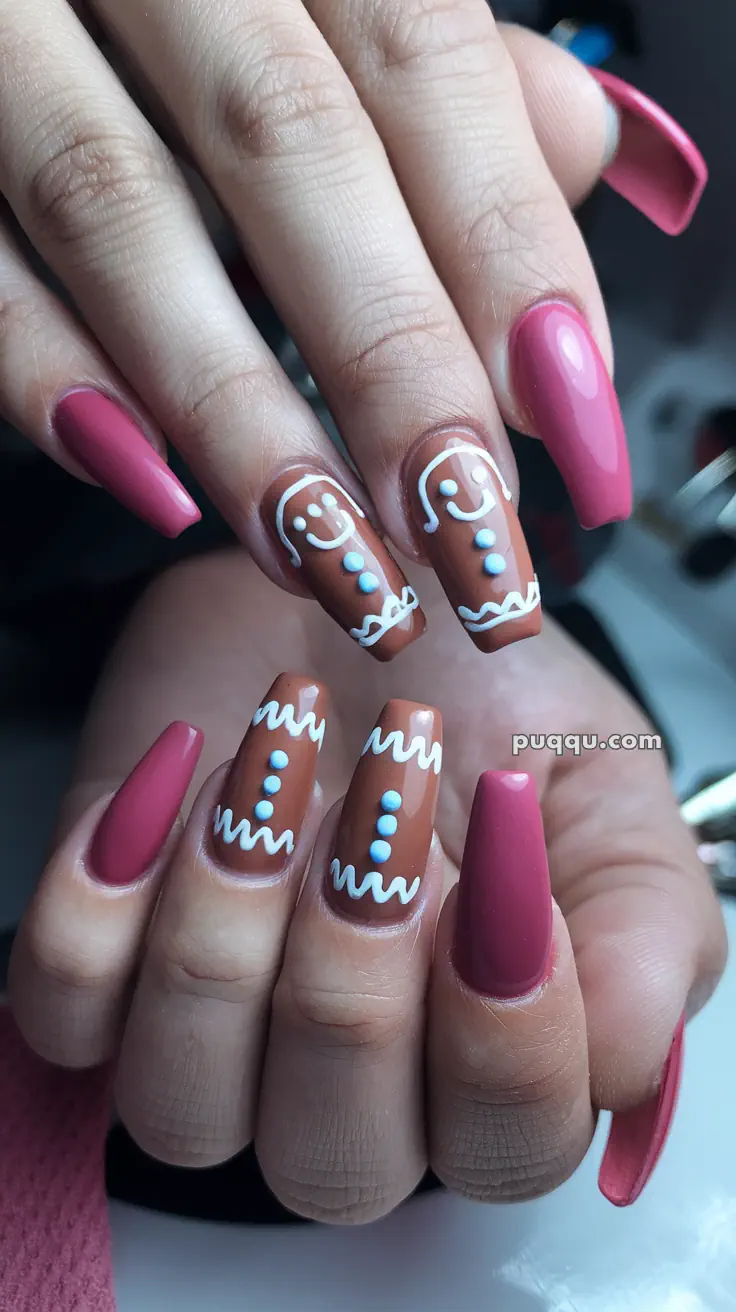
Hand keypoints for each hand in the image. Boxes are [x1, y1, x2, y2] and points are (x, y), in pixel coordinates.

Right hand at [0, 2, 704, 658]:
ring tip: (328, 553)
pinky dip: (50, 368)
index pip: (423, 63)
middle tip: (461, 532)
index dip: (505, 246)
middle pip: (289, 149)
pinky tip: (149, 482)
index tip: (568, 417)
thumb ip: (443, 67)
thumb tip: (574, 149)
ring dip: (234, 408)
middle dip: (390, 363)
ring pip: (118, 207)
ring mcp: (10, 21)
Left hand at [10, 551, 724, 1214]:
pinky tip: (180, 762)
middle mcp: (347, 1083)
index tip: (504, 852)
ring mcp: (213, 1036)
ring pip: (183, 1103)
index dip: (506, 1029)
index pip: (505, 1146)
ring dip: (230, 918)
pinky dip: (107, 888)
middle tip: (386, 786)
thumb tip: (622, 1059)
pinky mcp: (102, 961)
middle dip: (355, 966)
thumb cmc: (479, 691)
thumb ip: (645, 929)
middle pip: (334, 1154)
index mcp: (490, 1060)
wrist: (356, 584)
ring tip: (279, 752)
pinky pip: (63, 1006)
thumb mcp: (603, 785)